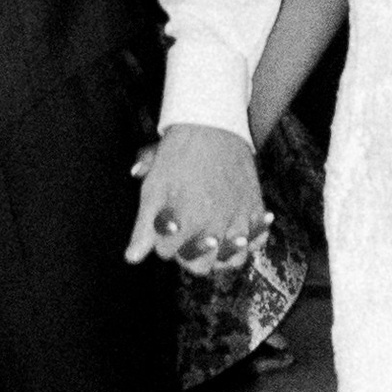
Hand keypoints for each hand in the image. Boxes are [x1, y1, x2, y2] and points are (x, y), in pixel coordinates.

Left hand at [123, 125, 268, 277]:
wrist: (211, 124)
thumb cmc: (178, 155)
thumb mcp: (153, 188)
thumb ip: (144, 227)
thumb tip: (132, 259)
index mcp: (186, 225)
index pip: (168, 254)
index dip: (162, 241)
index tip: (165, 226)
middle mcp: (215, 228)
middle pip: (201, 267)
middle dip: (189, 255)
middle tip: (187, 237)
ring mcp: (239, 219)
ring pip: (234, 260)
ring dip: (221, 256)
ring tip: (214, 242)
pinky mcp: (256, 208)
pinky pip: (259, 239)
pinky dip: (252, 240)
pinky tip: (241, 233)